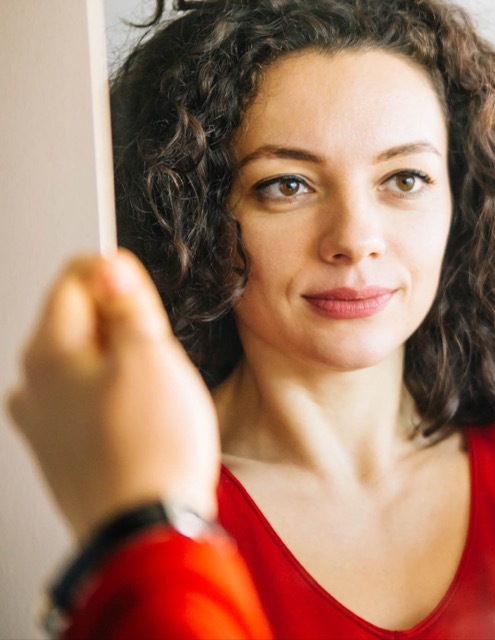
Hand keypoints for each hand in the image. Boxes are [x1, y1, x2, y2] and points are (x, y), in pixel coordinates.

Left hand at [8, 249, 219, 539]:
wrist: (146, 528)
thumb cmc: (151, 449)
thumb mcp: (152, 355)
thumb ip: (127, 304)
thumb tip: (111, 267)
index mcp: (47, 353)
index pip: (74, 278)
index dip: (117, 274)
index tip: (145, 293)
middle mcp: (32, 385)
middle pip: (78, 322)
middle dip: (122, 325)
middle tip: (159, 354)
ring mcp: (43, 422)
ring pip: (86, 365)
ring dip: (122, 365)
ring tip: (156, 394)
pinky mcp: (61, 451)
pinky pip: (89, 404)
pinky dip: (117, 401)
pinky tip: (144, 423)